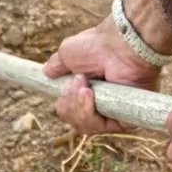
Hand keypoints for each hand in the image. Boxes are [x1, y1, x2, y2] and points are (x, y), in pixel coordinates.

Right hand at [44, 0, 171, 133]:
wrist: (118, 44)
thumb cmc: (96, 45)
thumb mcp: (67, 54)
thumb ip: (57, 66)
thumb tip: (46, 73)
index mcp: (89, 93)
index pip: (70, 112)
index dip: (64, 103)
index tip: (66, 86)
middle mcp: (102, 105)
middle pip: (75, 121)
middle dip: (69, 103)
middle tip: (77, 82)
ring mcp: (113, 113)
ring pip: (85, 126)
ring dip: (77, 106)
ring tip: (85, 87)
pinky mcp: (125, 120)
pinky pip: (99, 127)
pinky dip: (88, 112)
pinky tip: (89, 94)